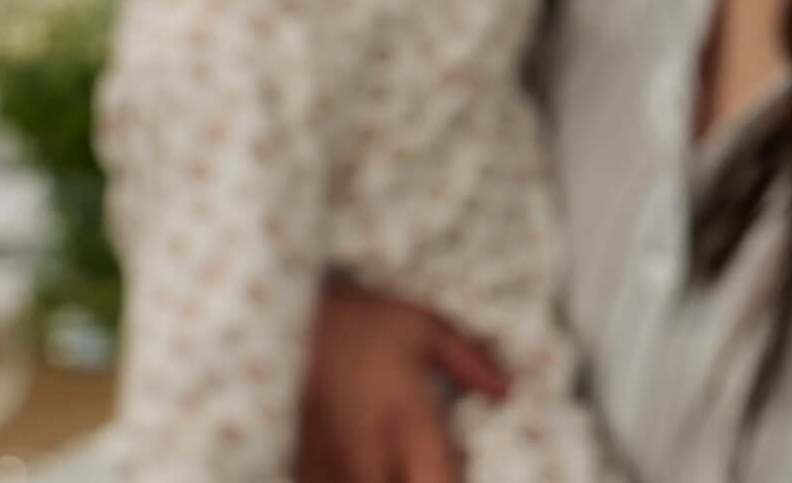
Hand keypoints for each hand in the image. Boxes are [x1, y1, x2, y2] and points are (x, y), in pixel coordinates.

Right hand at [294, 280, 510, 482]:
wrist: (285, 324)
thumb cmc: (361, 323)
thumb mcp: (422, 328)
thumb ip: (468, 361)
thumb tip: (506, 389)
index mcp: (409, 425)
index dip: (452, 480)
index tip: (454, 466)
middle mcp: (371, 459)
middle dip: (423, 479)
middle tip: (426, 463)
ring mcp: (333, 472)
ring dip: (387, 477)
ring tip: (397, 458)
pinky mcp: (303, 473)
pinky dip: (351, 477)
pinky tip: (364, 462)